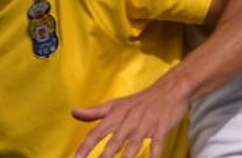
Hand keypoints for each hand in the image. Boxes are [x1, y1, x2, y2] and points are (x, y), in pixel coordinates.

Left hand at [71, 80, 188, 157]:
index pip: (97, 132)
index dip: (86, 146)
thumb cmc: (139, 101)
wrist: (168, 89)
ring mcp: (145, 124)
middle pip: (114, 141)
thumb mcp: (115, 105)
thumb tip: (73, 113)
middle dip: (105, 156)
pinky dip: (155, 155)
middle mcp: (129, 120)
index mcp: (116, 115)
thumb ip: (94, 112)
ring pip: (134, 145)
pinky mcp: (161, 127)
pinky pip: (158, 144)